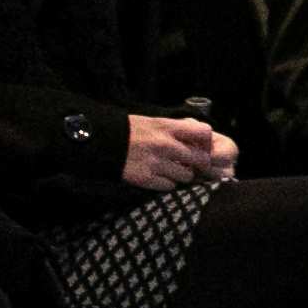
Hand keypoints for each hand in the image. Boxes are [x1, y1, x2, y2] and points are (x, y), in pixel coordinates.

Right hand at [120, 115, 238, 188]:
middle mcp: (165, 145)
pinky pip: (170, 186)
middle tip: (192, 164)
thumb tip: (196, 136)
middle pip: (200, 159)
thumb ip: (175, 129)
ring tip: (174, 170)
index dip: (206, 141)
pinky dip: (168, 183)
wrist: (101, 142)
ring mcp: (156, 163)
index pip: (204, 133)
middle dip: (199, 163)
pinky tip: (161, 177)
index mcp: (168, 127)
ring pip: (187, 176)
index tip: (201, 145)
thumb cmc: (128, 129)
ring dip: (183, 175)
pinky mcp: (146, 178)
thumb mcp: (153, 121)